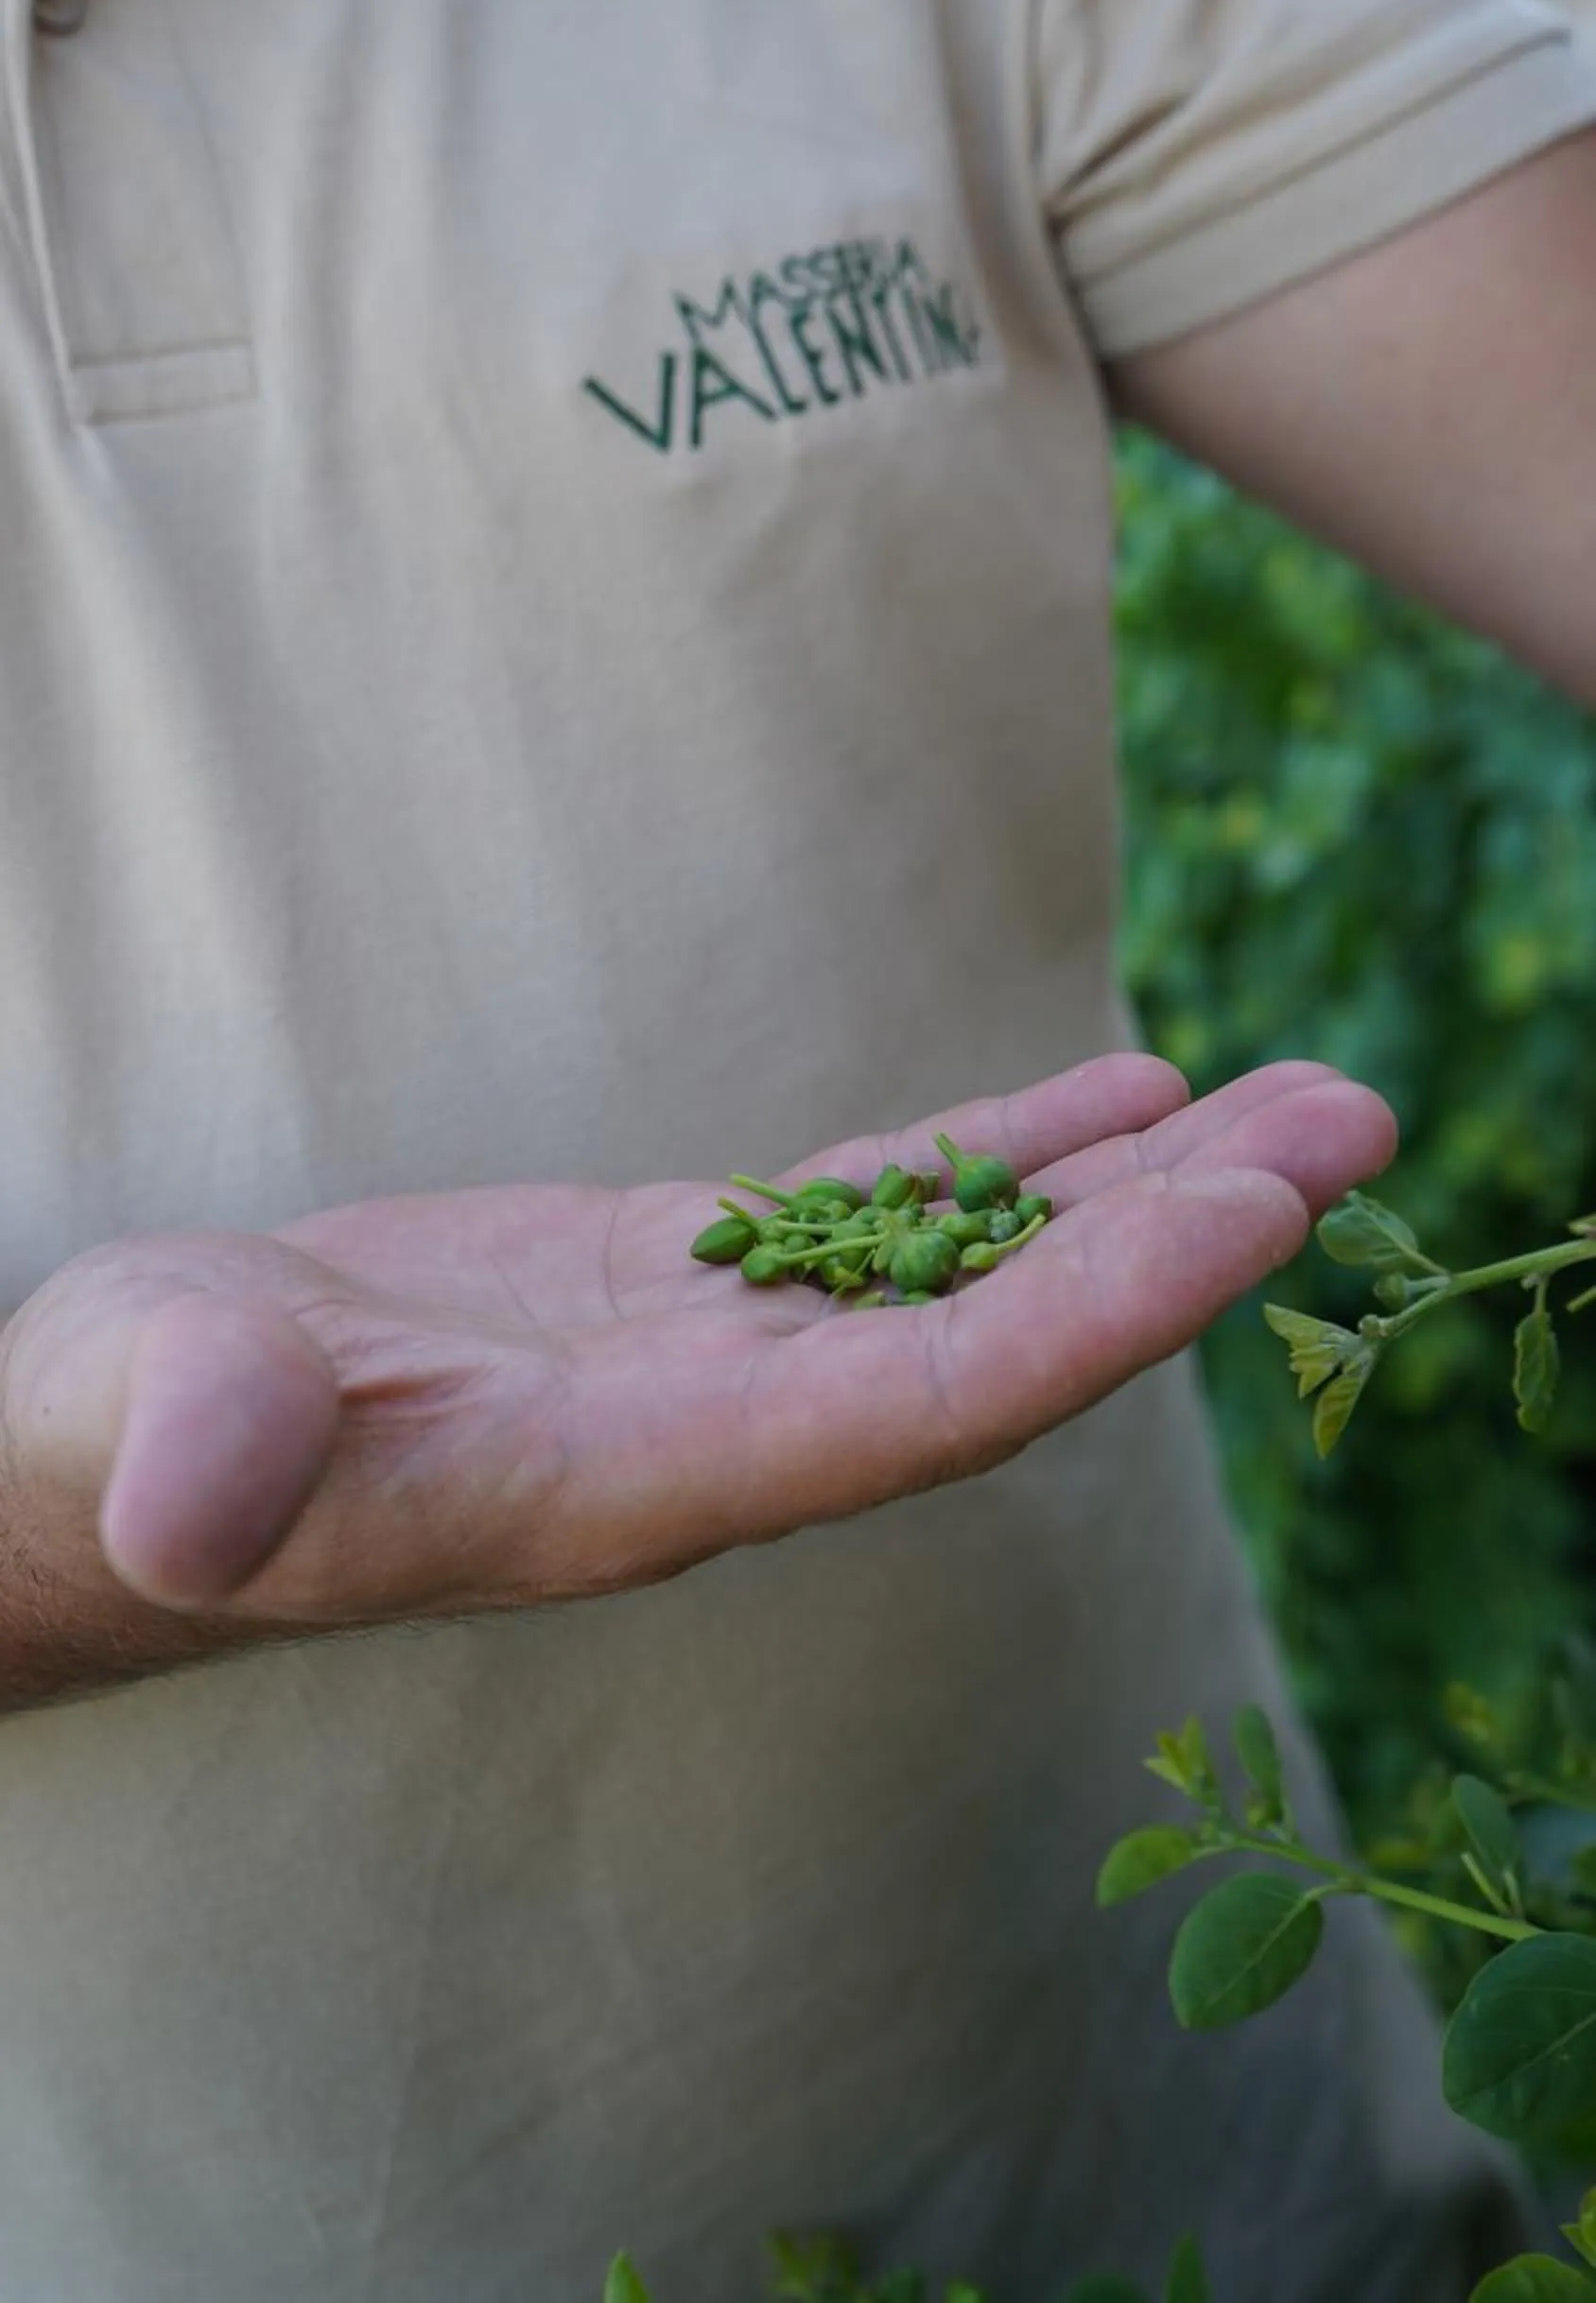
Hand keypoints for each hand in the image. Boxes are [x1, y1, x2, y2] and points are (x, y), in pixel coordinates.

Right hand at [2, 1055, 1393, 1626]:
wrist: (101, 1458)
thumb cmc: (112, 1451)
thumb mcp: (145, 1431)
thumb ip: (207, 1450)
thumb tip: (207, 1490)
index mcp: (627, 1483)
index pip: (914, 1404)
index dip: (1090, 1316)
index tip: (1256, 1220)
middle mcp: (708, 1432)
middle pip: (996, 1332)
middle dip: (1179, 1242)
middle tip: (1355, 1128)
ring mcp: (698, 1357)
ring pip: (961, 1267)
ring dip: (1130, 1190)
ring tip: (1293, 1102)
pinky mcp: (666, 1284)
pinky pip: (875, 1216)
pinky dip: (1001, 1159)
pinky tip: (1116, 1103)